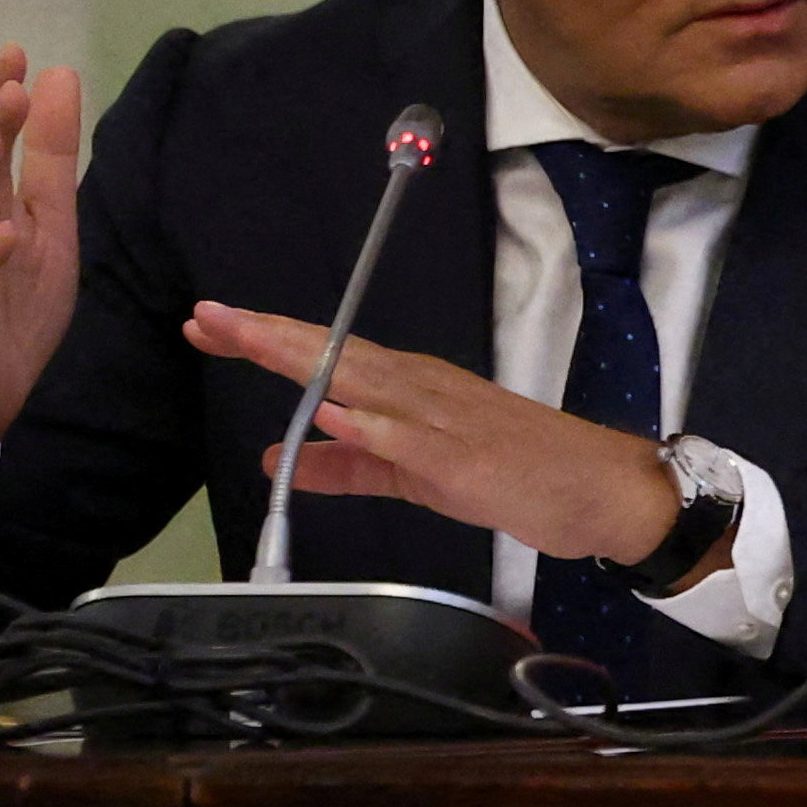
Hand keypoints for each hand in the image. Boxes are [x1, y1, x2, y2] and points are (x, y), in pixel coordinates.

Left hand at [183, 304, 686, 565]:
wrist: (600, 490)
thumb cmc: (516, 476)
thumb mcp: (415, 474)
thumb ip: (347, 466)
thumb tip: (276, 457)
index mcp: (408, 388)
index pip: (325, 355)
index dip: (264, 340)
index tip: (206, 324)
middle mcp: (419, 389)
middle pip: (333, 355)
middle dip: (267, 336)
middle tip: (205, 316)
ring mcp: (442, 419)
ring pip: (363, 382)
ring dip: (304, 360)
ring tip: (249, 342)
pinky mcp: (464, 457)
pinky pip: (407, 440)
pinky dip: (368, 425)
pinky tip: (329, 413)